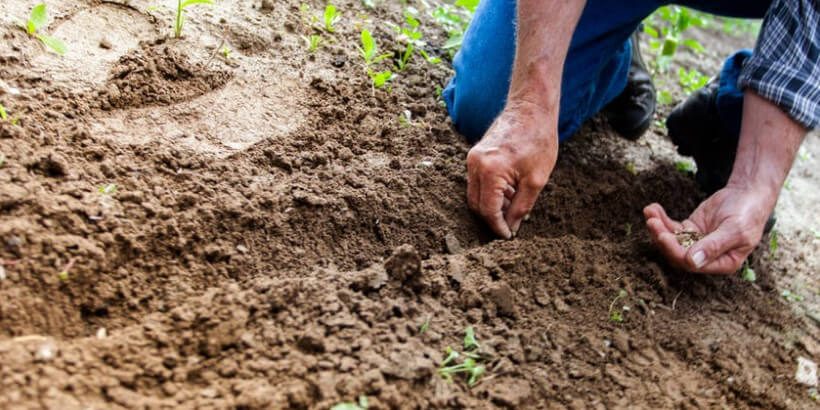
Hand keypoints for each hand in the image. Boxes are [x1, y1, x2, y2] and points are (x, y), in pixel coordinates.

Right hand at [466, 101, 557, 237]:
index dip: (498, 227)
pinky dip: (490, 192)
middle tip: (511, 226)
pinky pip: (477, 182)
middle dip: (492, 218)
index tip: (509, 236)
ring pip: (475, 194)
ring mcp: (472, 158)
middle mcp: (475, 165)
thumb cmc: (538, 140)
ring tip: (514, 206)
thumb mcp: (536, 180)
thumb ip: (521, 207)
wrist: (531, 109)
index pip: (488, 210)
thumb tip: (511, 226)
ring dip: (491, 205)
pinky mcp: (475, 155)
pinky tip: (509, 192)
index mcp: (490, 171)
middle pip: (476, 204)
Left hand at [643, 185, 775, 273]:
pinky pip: (672, 228)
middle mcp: (707, 257)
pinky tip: (652, 208)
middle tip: (652, 222)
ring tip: (649, 212)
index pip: (692, 264)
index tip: (663, 236)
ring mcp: (696, 243)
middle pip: (677, 253)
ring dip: (658, 227)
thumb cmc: (748, 214)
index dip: (675, 251)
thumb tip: (692, 262)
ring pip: (672, 240)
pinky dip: (661, 219)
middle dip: (662, 238)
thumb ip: (714, 246)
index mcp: (722, 263)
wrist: (748, 194)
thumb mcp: (735, 230)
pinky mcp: (690, 229)